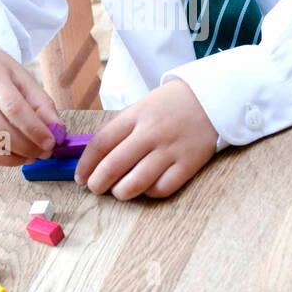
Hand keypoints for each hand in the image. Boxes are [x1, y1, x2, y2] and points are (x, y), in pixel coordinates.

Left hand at [73, 79, 218, 198]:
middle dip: (98, 183)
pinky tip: (146, 187)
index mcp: (135, 115)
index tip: (80, 177)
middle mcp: (151, 132)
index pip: (101, 143)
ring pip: (136, 182)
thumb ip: (120, 129)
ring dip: (121, 192)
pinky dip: (149, 192)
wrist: (211, 98)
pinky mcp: (189, 164)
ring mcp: (171, 149)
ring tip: (119, 191)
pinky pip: (162, 188)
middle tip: (95, 188)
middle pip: (114, 165)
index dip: (86, 164)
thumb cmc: (170, 105)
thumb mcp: (141, 107)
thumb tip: (95, 158)